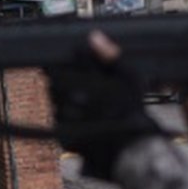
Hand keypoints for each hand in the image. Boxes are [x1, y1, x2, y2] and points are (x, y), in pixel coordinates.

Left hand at [48, 31, 159, 180]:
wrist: (131, 151)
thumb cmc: (134, 114)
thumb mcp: (131, 79)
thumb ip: (111, 57)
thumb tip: (94, 37)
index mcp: (88, 82)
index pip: (65, 62)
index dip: (67, 60)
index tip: (70, 61)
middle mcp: (74, 99)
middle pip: (54, 81)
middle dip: (62, 78)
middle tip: (77, 82)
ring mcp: (67, 118)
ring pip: (53, 100)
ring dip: (61, 97)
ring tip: (82, 101)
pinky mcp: (63, 135)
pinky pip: (57, 119)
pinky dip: (64, 116)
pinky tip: (81, 117)